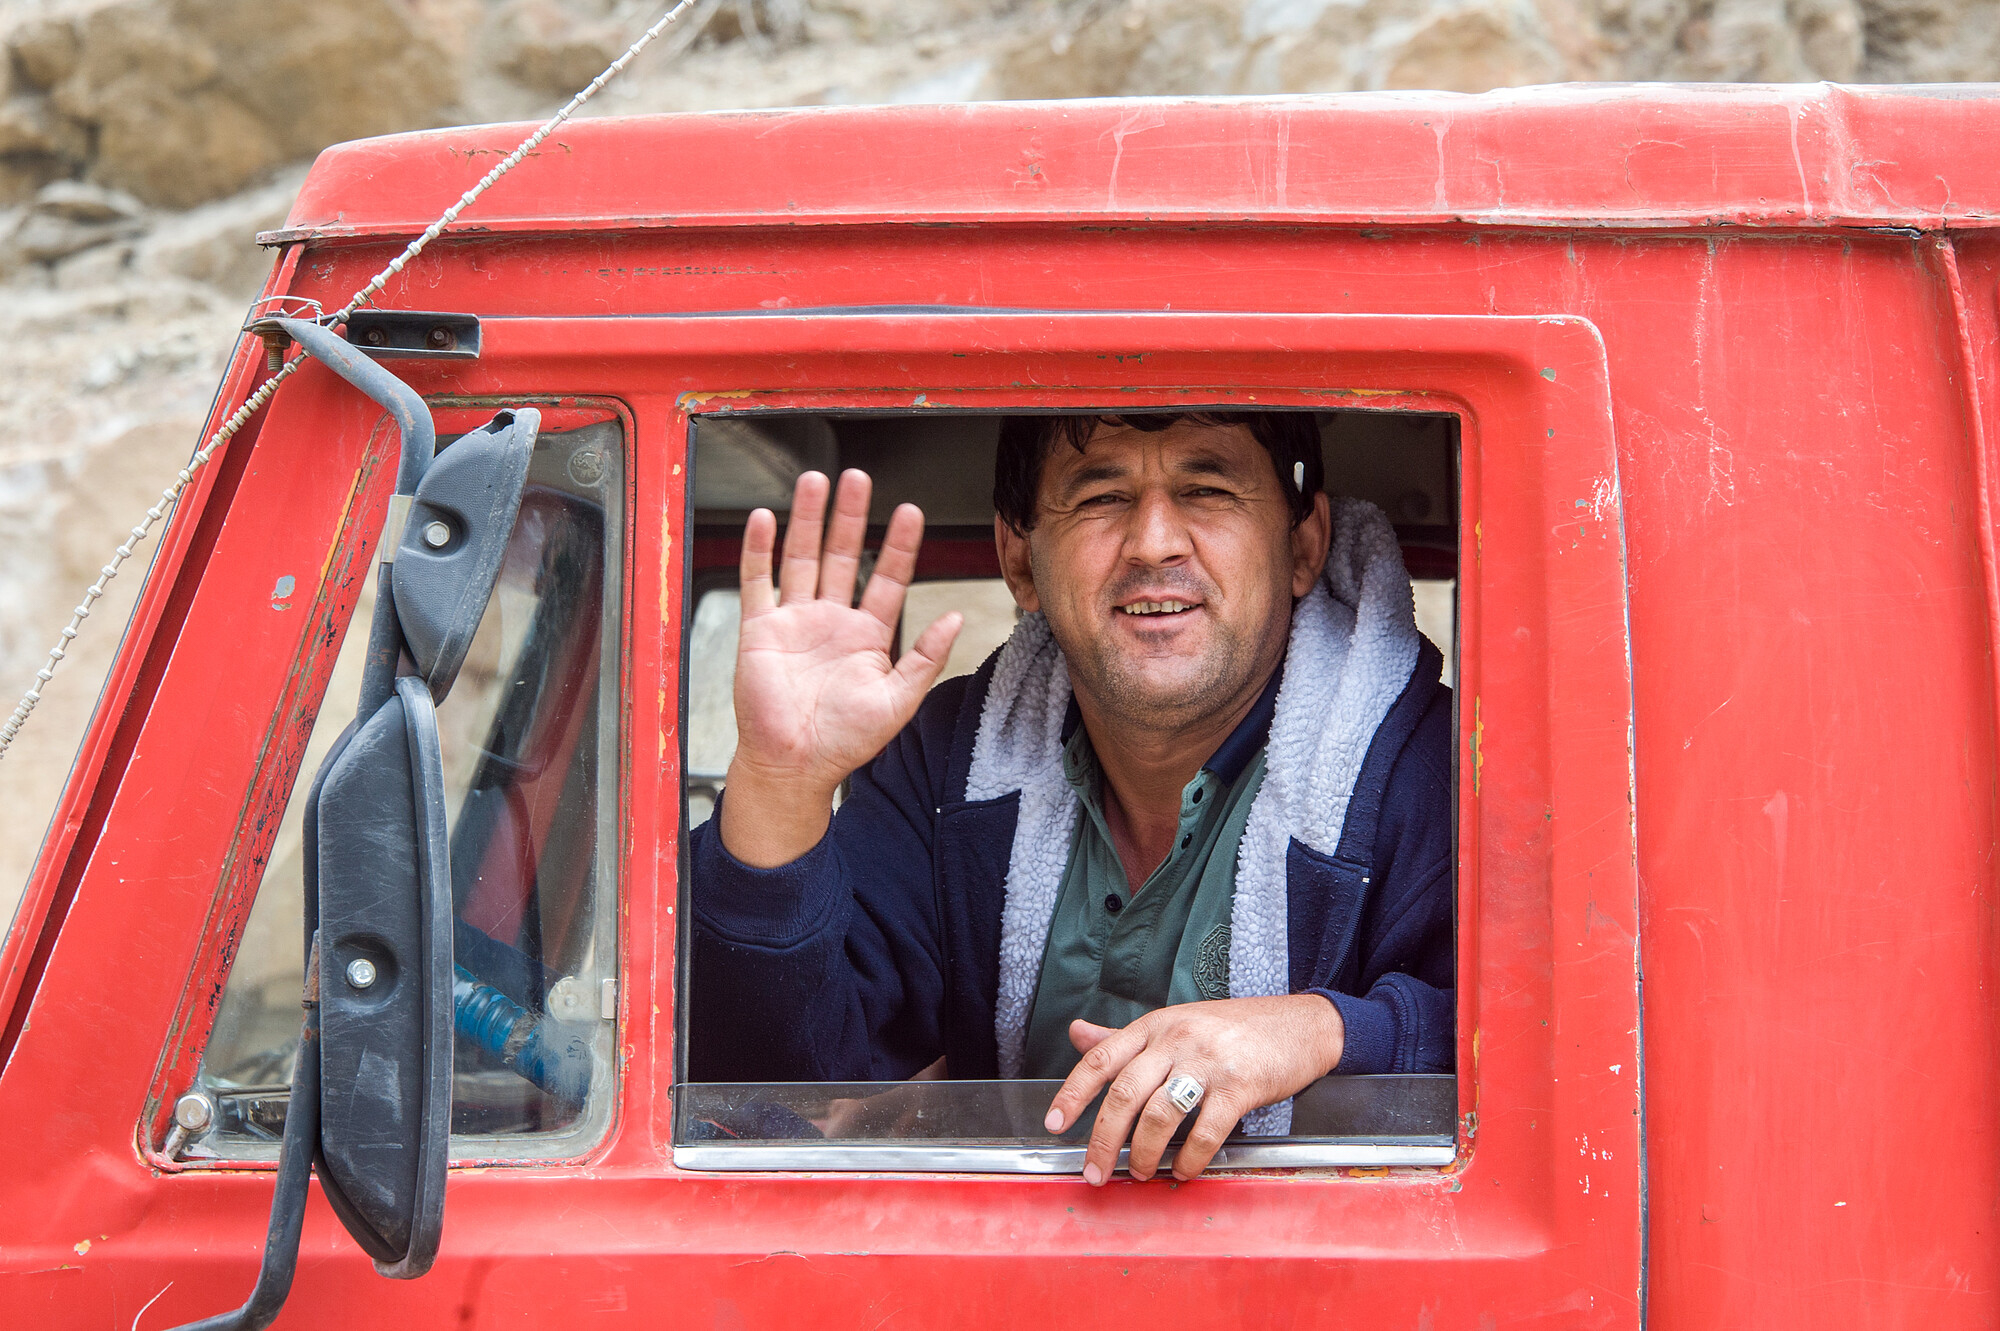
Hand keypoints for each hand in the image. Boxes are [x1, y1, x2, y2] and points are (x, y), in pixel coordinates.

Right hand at [718, 470, 961, 867]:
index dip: (901, 545)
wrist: (795, 765)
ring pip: (802, 557)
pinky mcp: (760, 630)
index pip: (888, 577)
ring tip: (816, 480)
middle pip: (844, 555)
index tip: (911, 511)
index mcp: (867, 635)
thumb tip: (958, 616)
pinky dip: (759, 549)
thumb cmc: (846, 741)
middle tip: (859, 477)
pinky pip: (758, 581)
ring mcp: (795, 620)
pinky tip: (765, 518)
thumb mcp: (898, 700)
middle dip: (852, 516)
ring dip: (808, 519)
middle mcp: (831, 620)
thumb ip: (926, 656)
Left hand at [1043, 995, 1344, 1183]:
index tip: (1054, 1125)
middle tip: (1093, 1171)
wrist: (1301, 1024)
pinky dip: (1189, 1160)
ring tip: (1139, 1173)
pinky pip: (1204, 1132)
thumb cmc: (1235, 1029)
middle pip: (1124, 1093)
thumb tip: (1076, 1033)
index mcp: (1155, 1025)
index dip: (1072, 1094)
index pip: (1101, 1058)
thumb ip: (1125, 1036)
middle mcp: (1177, 1039)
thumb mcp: (1175, 1023)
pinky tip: (1184, 1172)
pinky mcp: (1240, 1086)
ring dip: (1142, 1154)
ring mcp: (1209, 1062)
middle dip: (1102, 1139)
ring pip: (1159, 1115)